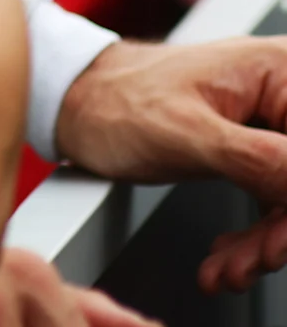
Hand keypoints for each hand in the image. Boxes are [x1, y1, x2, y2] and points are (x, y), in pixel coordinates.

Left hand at [51, 36, 286, 294]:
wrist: (72, 104)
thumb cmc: (114, 100)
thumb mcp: (187, 133)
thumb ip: (259, 159)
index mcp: (278, 70)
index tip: (281, 237)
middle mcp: (281, 91)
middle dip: (280, 230)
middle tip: (256, 260)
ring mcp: (268, 123)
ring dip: (265, 242)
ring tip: (231, 268)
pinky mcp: (253, 150)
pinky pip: (272, 201)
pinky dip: (251, 236)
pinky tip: (227, 258)